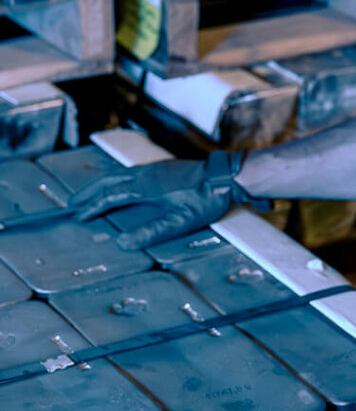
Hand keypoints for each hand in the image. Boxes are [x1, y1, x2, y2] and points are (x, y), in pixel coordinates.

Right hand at [69, 152, 254, 249]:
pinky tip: (122, 186)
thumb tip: (123, 243)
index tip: (79, 216)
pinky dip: (117, 179)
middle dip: (89, 192)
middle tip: (73, 203)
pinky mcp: (165, 167)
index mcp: (145, 185)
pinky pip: (131, 172)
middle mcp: (146, 173)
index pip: (111, 196)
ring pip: (120, 174)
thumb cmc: (206, 200)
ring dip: (102, 184)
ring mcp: (155, 167)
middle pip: (109, 180)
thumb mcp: (180, 221)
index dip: (93, 206)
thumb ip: (152, 232)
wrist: (227, 177)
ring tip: (91, 194)